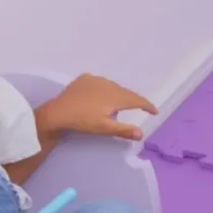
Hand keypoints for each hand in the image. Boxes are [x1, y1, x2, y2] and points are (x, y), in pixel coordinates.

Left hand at [42, 73, 157, 139]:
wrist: (57, 112)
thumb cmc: (82, 121)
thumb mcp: (104, 128)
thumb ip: (124, 130)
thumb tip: (141, 134)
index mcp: (116, 96)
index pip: (137, 100)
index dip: (147, 105)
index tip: (154, 111)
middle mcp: (109, 84)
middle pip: (126, 92)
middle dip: (133, 100)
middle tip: (139, 108)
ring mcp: (96, 79)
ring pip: (113, 86)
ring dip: (118, 94)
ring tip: (119, 103)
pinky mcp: (84, 79)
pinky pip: (100, 83)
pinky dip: (105, 89)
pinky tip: (102, 94)